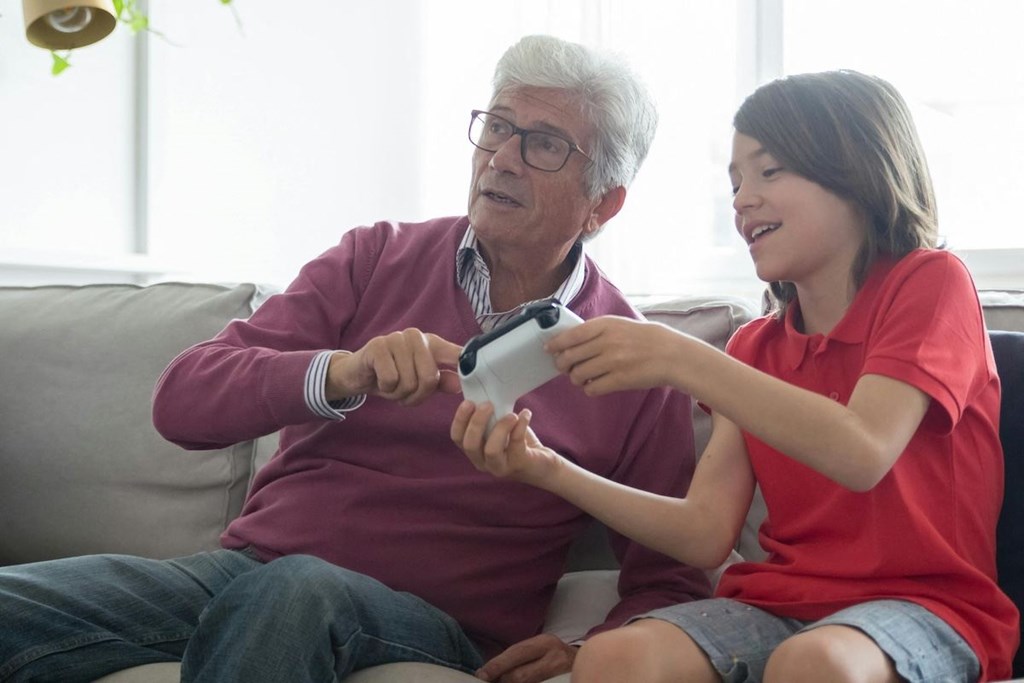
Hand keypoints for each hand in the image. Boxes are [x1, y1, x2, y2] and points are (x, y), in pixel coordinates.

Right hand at [326, 329, 461, 405]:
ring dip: (399, 394)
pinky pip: (391, 380)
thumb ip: (440, 382)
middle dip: (417, 396)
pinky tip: (380, 381)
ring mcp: (396, 339)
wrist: (357, 373)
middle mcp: (416, 336)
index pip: (455, 353)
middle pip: (430, 378)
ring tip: (391, 387)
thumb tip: (459, 385)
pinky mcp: (378, 346)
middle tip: (405, 395)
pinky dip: (386, 389)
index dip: (467, 364)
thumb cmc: (392, 376)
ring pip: (409, 382)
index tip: (479, 373)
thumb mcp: (419, 381)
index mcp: (431, 343)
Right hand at [450, 402, 559, 486]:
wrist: (542, 463)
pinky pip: (516, 444)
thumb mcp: (499, 428)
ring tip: (511, 415)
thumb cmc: (517, 442)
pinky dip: (520, 426)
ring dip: (500, 428)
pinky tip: (526, 414)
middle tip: (488, 405)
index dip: (460, 420)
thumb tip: (486, 392)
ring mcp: (500, 467)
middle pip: (470, 445)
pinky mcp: (518, 465)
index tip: (469, 402)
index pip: (457, 438)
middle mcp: (483, 462)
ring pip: (491, 450)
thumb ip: (490, 417)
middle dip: (476, 422)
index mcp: (474, 451)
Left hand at [474, 634, 576, 682]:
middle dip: (503, 680)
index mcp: (545, 643)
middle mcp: (555, 658)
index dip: (497, 665)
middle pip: (521, 675)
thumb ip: (517, 656)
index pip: (517, 653)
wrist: (583, 664)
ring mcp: (559, 677)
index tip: (481, 674)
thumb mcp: (538, 648)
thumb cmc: (552, 656)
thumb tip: (488, 670)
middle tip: (490, 682)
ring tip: (502, 682)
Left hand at [545, 316, 687, 395]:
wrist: (669, 353)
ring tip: (581, 377)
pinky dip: (589, 389)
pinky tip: (595, 385)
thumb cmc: (641, 338)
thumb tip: (567, 342)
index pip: (570, 335)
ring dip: (575, 378)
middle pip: (569, 357)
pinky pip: (592, 389)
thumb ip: (594, 331)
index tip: (549, 349)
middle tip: (564, 367)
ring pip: (577, 375)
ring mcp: (613, 362)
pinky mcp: (619, 380)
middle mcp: (606, 342)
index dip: (555, 344)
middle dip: (562, 365)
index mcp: (604, 325)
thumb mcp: (618, 325)